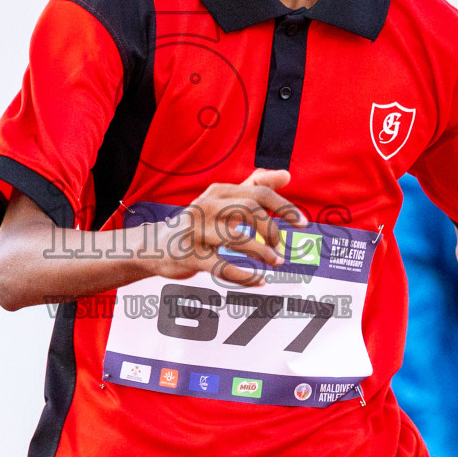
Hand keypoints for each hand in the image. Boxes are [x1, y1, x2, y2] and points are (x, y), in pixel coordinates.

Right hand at [148, 169, 306, 285]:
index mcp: (218, 192)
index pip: (259, 192)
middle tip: (281, 247)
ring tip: (276, 262)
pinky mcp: (189, 256)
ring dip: (262, 252)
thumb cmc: (197, 224)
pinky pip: (222, 267)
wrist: (154, 246)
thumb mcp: (222, 201)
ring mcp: (196, 231)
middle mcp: (206, 206)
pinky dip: (245, 276)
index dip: (284, 207)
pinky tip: (259, 281)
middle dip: (272, 230)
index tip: (302, 223)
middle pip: (250, 210)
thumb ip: (254, 186)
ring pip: (236, 238)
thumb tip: (287, 175)